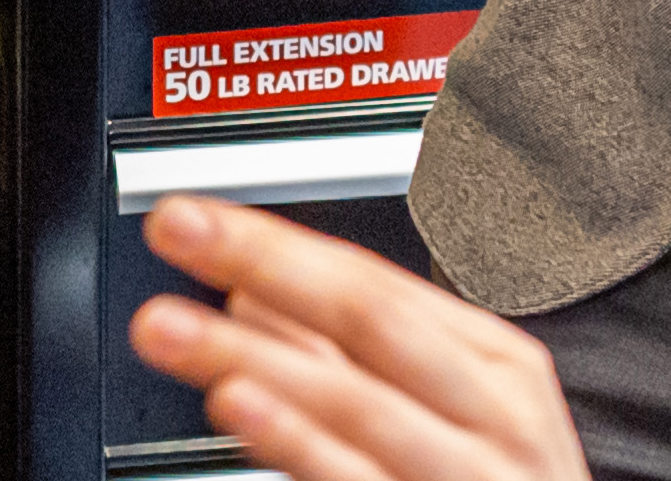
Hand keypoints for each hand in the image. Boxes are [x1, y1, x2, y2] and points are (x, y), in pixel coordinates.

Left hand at [125, 193, 591, 480]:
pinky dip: (297, 443)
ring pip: (357, 401)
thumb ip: (345, 360)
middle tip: (177, 230)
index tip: (190, 216)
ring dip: (254, 355)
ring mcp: (471, 479)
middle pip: (372, 320)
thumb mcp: (447, 419)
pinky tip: (241, 407)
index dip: (274, 240)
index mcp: (496, 369)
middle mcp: (494, 418)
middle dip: (266, 264)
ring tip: (174, 325)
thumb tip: (251, 289)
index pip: (375, 281)